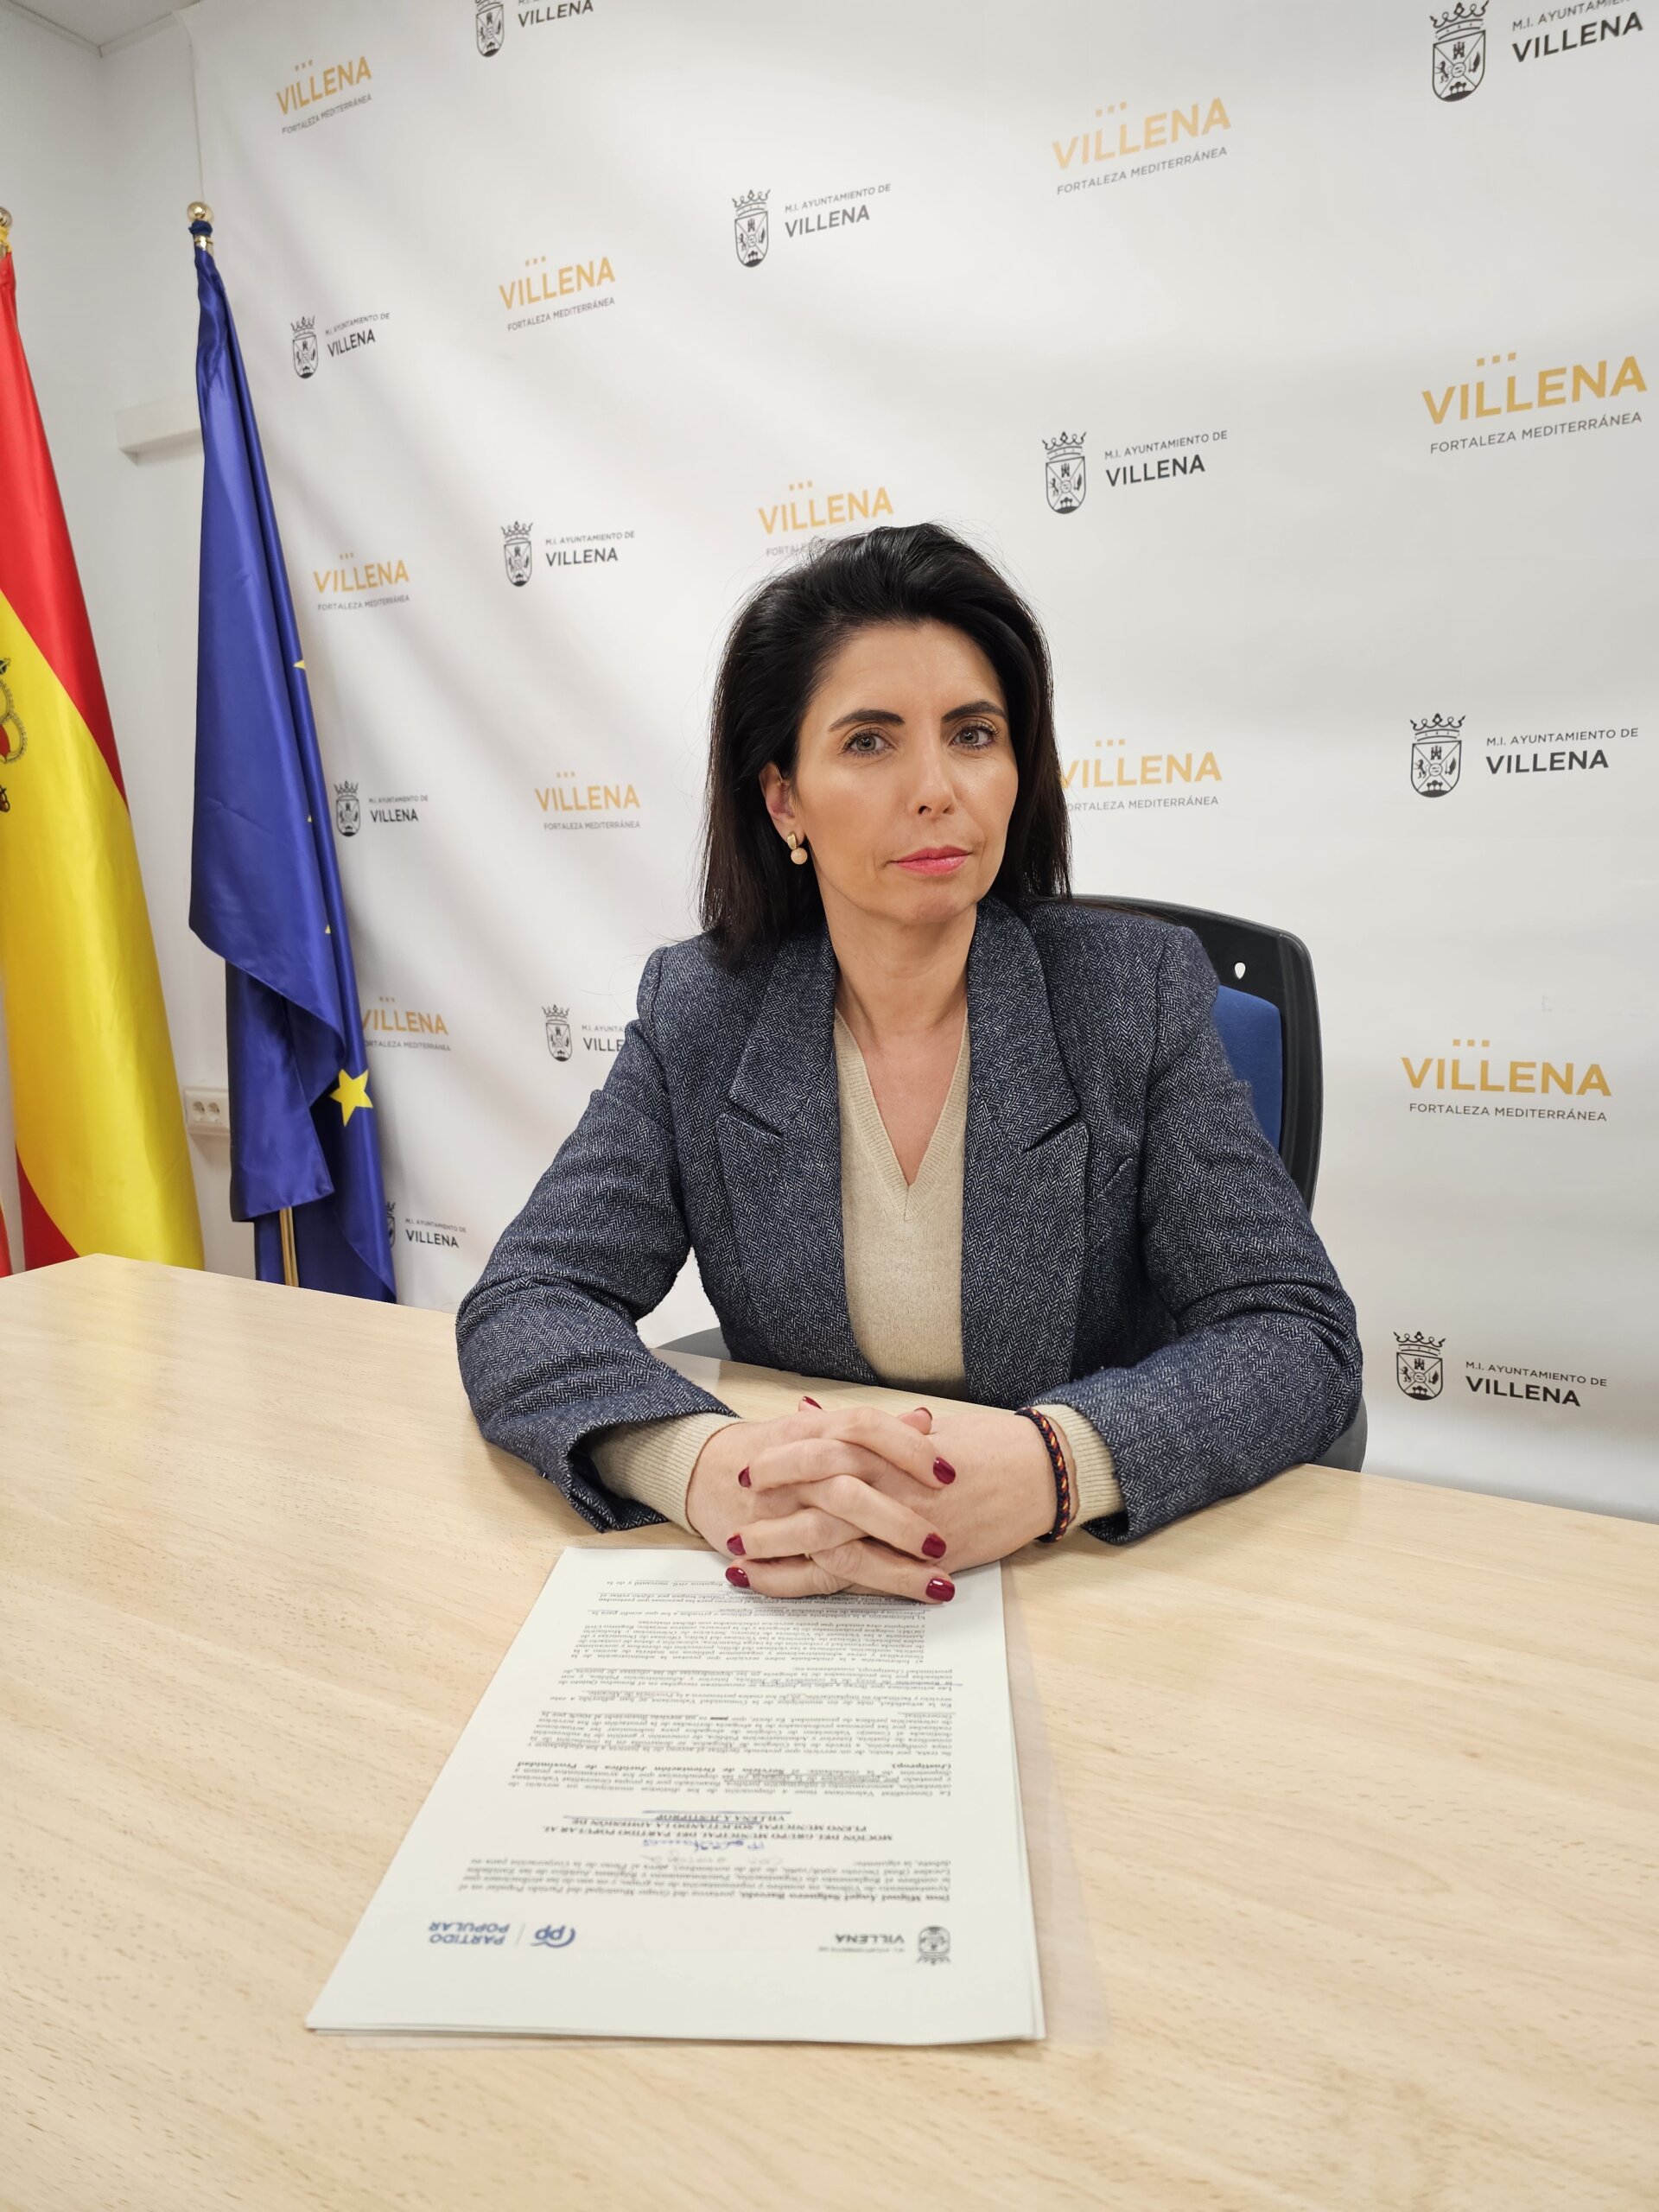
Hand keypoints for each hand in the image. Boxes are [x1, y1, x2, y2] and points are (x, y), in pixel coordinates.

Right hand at [685, 1399, 955, 1598]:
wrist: (704, 1470)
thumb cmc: (776, 1448)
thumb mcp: (823, 1429)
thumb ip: (875, 1429)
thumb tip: (926, 1420)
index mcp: (814, 1431)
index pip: (863, 1428)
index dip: (907, 1449)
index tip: (948, 1473)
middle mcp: (796, 1471)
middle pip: (848, 1492)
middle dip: (898, 1521)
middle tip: (942, 1542)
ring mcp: (779, 1513)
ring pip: (832, 1543)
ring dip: (889, 1568)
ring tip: (936, 1583)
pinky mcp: (770, 1552)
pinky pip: (810, 1577)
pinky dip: (850, 1590)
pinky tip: (896, 1599)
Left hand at [725, 1398, 1062, 1601]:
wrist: (1041, 1472)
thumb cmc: (985, 1445)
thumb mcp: (923, 1428)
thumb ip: (863, 1428)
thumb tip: (809, 1412)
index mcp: (890, 1445)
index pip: (823, 1448)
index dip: (782, 1459)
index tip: (753, 1464)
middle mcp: (893, 1483)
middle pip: (815, 1494)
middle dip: (769, 1509)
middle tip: (733, 1517)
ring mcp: (906, 1525)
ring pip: (827, 1540)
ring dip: (778, 1552)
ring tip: (740, 1560)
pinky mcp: (921, 1561)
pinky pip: (858, 1578)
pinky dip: (815, 1584)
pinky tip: (782, 1589)